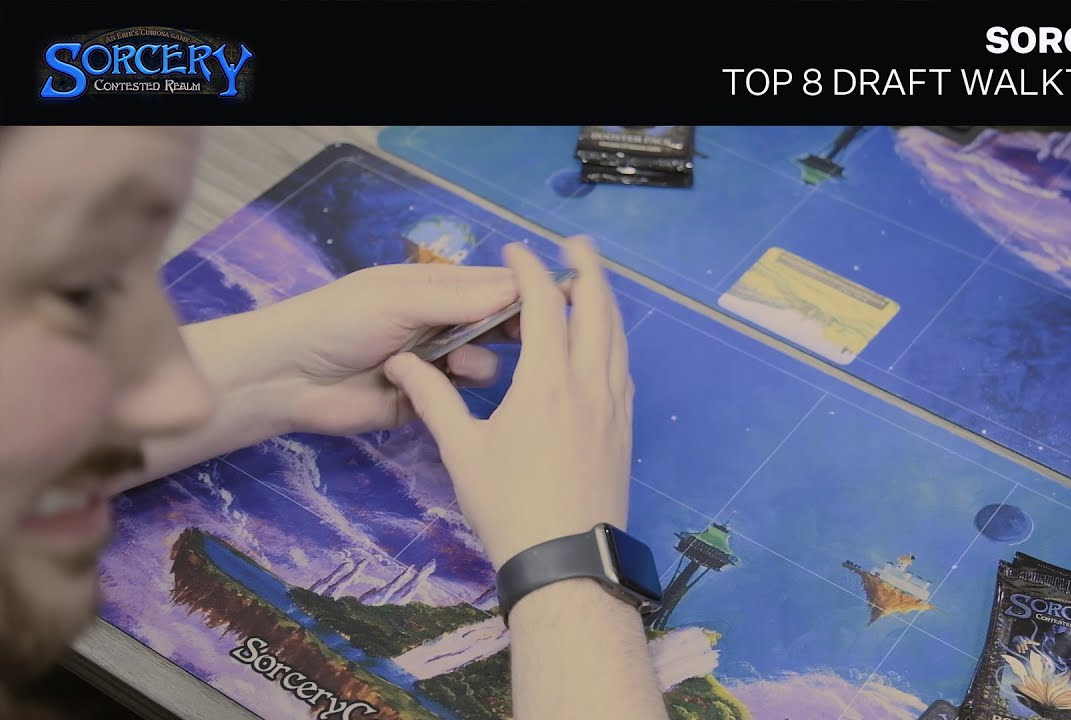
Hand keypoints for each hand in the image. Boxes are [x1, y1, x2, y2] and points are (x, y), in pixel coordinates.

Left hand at [253, 263, 518, 436]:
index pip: (495, 283)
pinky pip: (460, 397)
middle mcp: (441, 321)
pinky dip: (458, 392)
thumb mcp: (398, 299)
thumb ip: (458, 299)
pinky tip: (442, 388)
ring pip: (486, 362)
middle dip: (517, 329)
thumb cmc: (338, 321)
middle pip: (498, 323)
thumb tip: (517, 290)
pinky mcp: (425, 400)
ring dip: (479, 361)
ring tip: (458, 364)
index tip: (571, 298)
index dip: (531, 290)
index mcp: (436, 286)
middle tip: (537, 339)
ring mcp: (435, 362)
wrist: (288, 378)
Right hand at [384, 236, 631, 567]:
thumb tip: (399, 363)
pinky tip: (605, 346)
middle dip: (587, 268)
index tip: (514, 251)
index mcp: (547, 379)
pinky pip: (624, 367)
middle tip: (576, 243)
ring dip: (606, 301)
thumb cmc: (509, 506)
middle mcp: (589, 381)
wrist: (567, 560)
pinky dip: (614, 341)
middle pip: (597, 307)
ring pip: (618, 336)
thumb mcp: (461, 450)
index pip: (543, 303)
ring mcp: (614, 404)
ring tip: (593, 283)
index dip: (528, 270)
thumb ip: (432, 398)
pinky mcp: (625, 428)